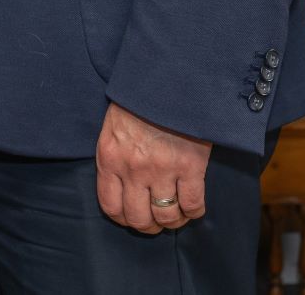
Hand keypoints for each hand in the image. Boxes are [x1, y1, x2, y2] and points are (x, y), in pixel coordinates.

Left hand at [94, 101, 211, 233]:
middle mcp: (132, 169)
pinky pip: (192, 205)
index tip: (133, 217)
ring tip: (177, 214)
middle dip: (149, 226)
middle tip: (157, 221)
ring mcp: (161, 169)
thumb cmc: (139, 101)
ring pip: (166, 216)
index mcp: (110, 157)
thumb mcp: (114, 127)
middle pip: (138, 218)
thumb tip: (121, 184)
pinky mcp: (189, 166)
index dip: (124, 219)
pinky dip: (194, 212)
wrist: (166, 78)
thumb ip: (116, 156)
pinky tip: (194, 207)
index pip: (111, 206)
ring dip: (173, 221)